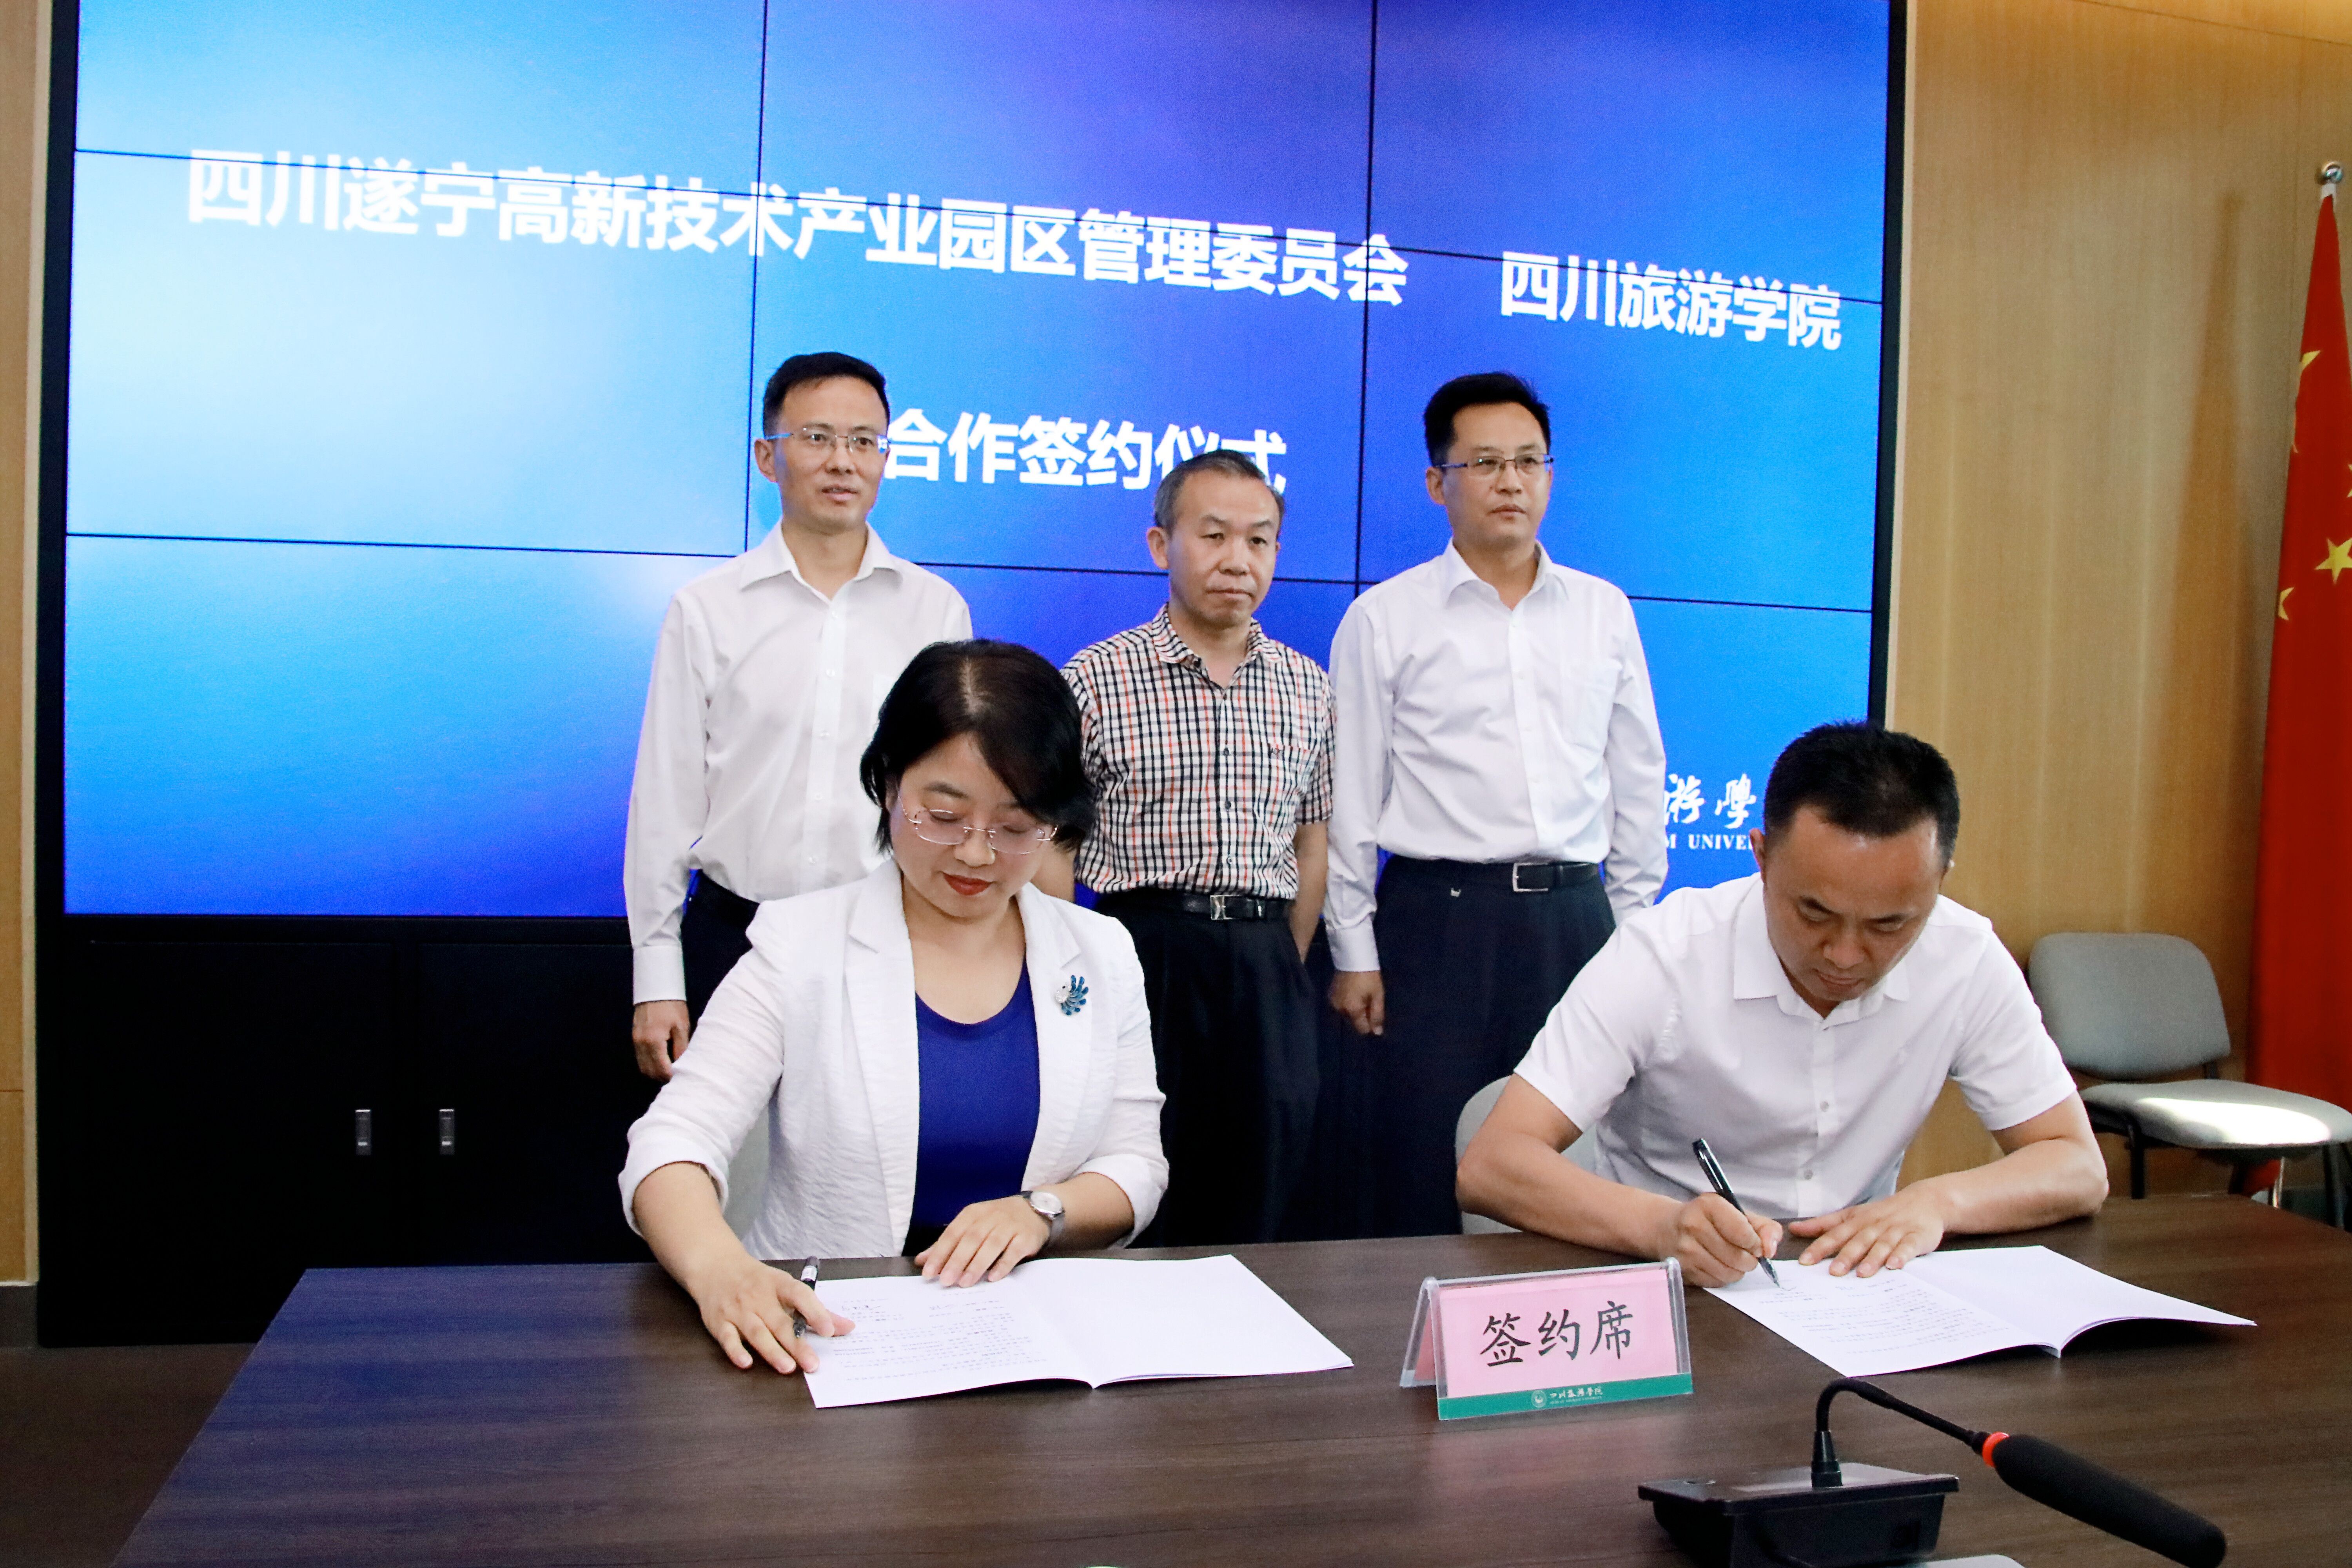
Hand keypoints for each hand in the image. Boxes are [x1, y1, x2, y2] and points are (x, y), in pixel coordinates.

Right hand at [633, 1000, 690, 1080]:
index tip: (682, 1077)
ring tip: (670, 1069)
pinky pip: (640, 1057)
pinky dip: (649, 1063)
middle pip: (649, 1072)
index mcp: (654, 1041)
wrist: (655, 988)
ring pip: (643, 1067)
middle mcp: (641, 1044)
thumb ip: (681, 1048)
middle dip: (662, 1077)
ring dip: (655, 1071)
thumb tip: (682, 1065)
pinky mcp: (634, 1037)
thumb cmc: (672, 1005)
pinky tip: (661, 1059)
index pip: (661, 1069)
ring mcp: (635, 1041)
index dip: (672, 1076)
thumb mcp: (682, 1026)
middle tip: (677, 1075)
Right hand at [682, 1253, 852, 1372]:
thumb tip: (847, 1327)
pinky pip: (727, 1337)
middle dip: (797, 1344)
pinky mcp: (719, 1322)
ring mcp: (738, 1309)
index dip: (815, 1312)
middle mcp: (758, 1297)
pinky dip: (736, 1350)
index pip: (800, 1295)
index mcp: (779, 1285)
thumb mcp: (786, 1287)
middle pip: (780, 1322)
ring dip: (772, 1350)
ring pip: (757, 1332)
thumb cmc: (758, 1281)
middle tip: (813, 1364)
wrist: (715, 1265)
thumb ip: (815, 1310)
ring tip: (788, 1367)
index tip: (829, 1330)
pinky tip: (747, 1363)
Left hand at [915, 1196, 1052, 1285]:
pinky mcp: (1025, 1237)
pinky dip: (1003, 1265)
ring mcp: (1009, 1226)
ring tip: (964, 1283)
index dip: (940, 1253)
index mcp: (973, 1214)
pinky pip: (1013, 1252)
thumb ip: (948, 1243)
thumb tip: (921, 1260)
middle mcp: (990, 1217)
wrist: (1034, 1209)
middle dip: (956, 1261)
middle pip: (970, 1239)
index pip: (952, 1233)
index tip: (928, 1272)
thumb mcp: (971, 1225)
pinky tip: (993, 1278)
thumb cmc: (997, 1221)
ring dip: (976, 1265)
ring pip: (990, 1245)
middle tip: (945, 1281)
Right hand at [1329, 969, 1384, 1035]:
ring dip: (1355, 1010)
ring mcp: (1333, 1002)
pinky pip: (1342, 1006)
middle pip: (1354, 1022)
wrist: (1353, 956)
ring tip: (1362, 995)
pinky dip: (1349, 1003)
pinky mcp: (1330, 995)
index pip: (1362, 1029)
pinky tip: (1355, 993)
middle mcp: (1339, 1009)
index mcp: (1352, 1010)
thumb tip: (1377, 1033)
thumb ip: (1377, 1015)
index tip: (1375, 1013)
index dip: (1371, 1024)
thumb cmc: (1369, 976)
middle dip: (1362, 1016)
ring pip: (1347, 1014)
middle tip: (1370, 1000)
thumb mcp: (1377, 995)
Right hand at [1660, 1194, 1784, 1287]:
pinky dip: (1723, 1277)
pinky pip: (1716, 1282)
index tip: (1757, 1245)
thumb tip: (1771, 1249)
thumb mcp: (1736, 1212)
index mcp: (1709, 1205)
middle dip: (1749, 1259)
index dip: (1756, 1244)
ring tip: (1732, 1259)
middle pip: (1738, 1257)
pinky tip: (1717, 1264)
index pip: (1743, 1233)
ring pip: (1729, 1273)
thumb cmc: (1708, 1219)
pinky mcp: (1683, 1270)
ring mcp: (1685, 1250)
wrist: (1666, 1227)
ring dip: (1737, 1270)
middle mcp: (1693, 1226)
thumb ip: (1763, 1227)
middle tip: (1746, 1253)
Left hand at [1788, 1189, 1948, 1276]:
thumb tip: (1794, 1228)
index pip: (1835, 1234)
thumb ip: (1824, 1223)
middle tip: (1833, 1273)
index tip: (1805, 1261)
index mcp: (1857, 1221)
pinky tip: (1894, 1266)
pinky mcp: (1917, 1237)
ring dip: (1872, 1259)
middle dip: (1845, 1256)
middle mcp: (1874, 1225)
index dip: (1820, 1247)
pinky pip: (1908, 1247)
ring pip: (1882, 1245)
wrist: (1925, 1201)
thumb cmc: (1883, 1212)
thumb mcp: (1852, 1214)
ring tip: (1862, 1274)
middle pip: (1858, 1241)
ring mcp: (1896, 1231)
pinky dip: (1901, 1255)